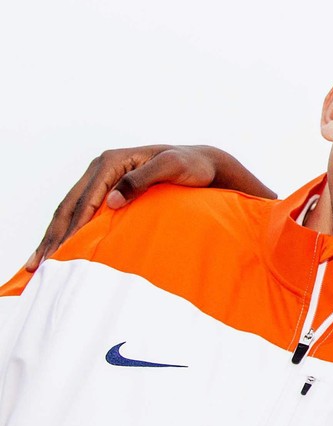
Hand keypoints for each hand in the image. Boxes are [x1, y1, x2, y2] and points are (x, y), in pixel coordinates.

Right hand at [27, 145, 265, 270]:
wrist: (203, 164)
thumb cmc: (190, 166)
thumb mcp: (171, 168)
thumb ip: (141, 180)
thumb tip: (110, 201)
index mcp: (112, 161)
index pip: (86, 199)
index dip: (73, 227)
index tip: (63, 252)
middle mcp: (101, 167)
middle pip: (70, 205)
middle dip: (53, 236)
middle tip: (39, 264)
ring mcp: (101, 177)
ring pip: (69, 209)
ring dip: (53, 236)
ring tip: (37, 263)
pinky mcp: (106, 188)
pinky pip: (80, 211)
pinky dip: (66, 231)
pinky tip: (58, 249)